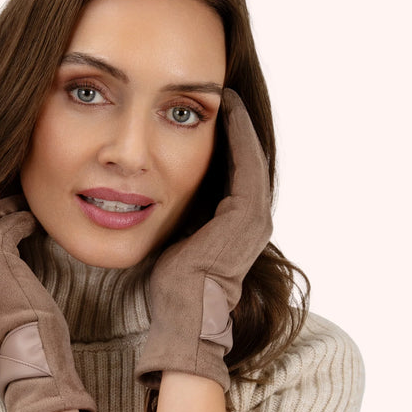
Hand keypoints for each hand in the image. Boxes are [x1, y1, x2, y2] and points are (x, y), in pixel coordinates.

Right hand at [0, 196, 94, 411]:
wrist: (28, 347)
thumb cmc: (24, 333)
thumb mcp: (0, 302)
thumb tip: (12, 264)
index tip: (6, 213)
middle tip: (17, 199)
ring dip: (11, 208)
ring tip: (29, 206)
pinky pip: (9, 225)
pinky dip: (24, 219)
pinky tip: (36, 222)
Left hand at [135, 89, 271, 391]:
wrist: (182, 315)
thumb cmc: (172, 288)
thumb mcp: (179, 242)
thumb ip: (182, 218)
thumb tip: (156, 198)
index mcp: (240, 227)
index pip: (237, 174)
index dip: (228, 143)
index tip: (212, 116)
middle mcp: (255, 220)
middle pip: (249, 161)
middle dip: (238, 129)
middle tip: (225, 96)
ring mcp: (255, 217)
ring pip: (251, 157)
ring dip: (240, 125)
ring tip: (227, 96)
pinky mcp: (246, 213)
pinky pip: (245, 162)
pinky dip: (238, 135)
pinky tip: (225, 110)